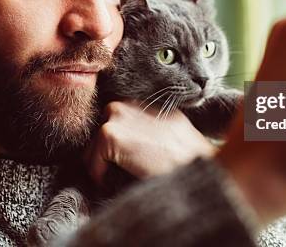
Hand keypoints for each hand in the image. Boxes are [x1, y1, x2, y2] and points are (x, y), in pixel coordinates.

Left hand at [86, 101, 215, 183]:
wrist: (193, 161)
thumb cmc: (187, 153)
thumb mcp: (171, 127)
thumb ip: (149, 126)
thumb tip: (135, 140)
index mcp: (141, 102)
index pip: (113, 121)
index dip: (116, 144)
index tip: (121, 161)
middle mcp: (126, 103)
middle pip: (100, 132)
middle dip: (106, 153)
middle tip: (116, 171)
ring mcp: (115, 116)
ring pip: (93, 148)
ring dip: (102, 165)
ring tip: (116, 178)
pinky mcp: (108, 134)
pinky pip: (92, 162)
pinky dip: (100, 176)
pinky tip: (114, 183)